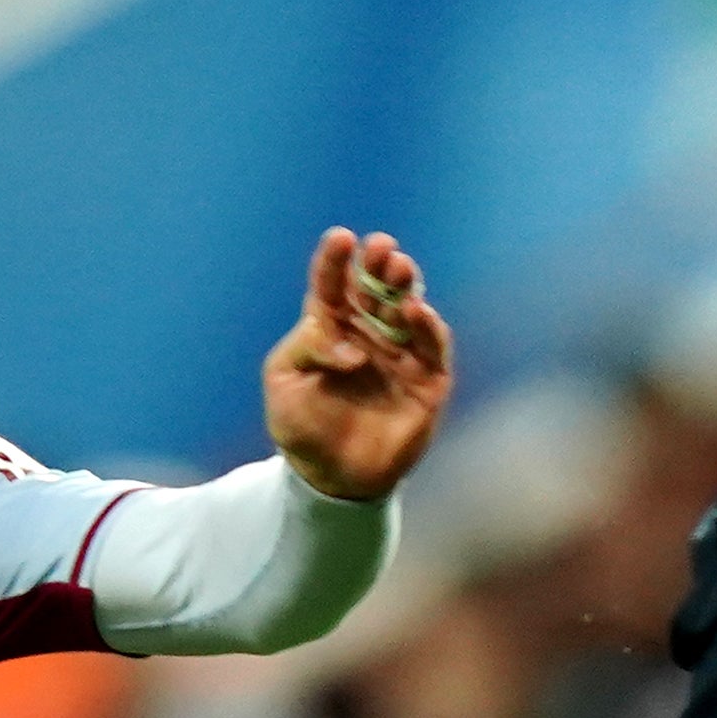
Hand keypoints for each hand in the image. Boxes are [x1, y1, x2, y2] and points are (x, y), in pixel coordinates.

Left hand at [264, 227, 452, 501]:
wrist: (332, 479)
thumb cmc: (302, 428)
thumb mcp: (283, 379)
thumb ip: (306, 346)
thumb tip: (351, 346)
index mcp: (330, 329)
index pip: (333, 286)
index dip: (337, 261)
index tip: (341, 239)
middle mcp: (368, 335)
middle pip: (377, 289)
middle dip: (380, 265)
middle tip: (381, 247)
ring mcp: (400, 355)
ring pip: (408, 309)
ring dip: (406, 286)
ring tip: (400, 268)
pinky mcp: (427, 380)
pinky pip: (432, 347)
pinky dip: (427, 327)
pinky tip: (415, 311)